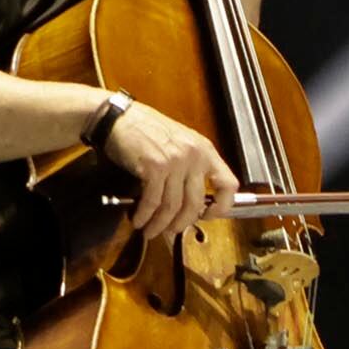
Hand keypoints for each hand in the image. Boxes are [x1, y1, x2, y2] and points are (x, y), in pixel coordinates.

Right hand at [99, 100, 237, 243]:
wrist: (119, 117)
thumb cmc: (146, 129)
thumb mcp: (180, 142)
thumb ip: (191, 168)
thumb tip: (193, 203)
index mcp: (205, 150)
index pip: (228, 185)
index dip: (222, 207)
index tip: (208, 216)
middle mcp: (194, 156)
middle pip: (195, 204)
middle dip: (181, 224)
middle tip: (171, 232)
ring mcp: (174, 161)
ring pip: (172, 207)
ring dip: (160, 225)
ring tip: (150, 230)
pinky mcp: (154, 167)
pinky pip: (152, 202)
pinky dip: (145, 216)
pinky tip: (139, 219)